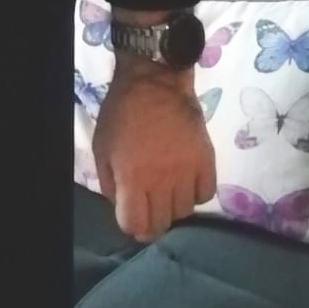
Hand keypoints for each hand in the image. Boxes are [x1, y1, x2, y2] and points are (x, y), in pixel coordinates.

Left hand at [93, 63, 216, 241]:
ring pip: (185, 211)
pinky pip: (206, 194)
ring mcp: (187, 172)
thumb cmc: (122, 113)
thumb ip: (109, 183)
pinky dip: (196, 193)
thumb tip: (122, 206)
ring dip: (174, 207)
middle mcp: (162, 181)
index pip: (135, 224)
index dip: (132, 225)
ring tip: (168, 192)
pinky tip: (187, 182)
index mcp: (132, 178)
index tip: (133, 218)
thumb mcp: (102, 148)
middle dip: (153, 222)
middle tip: (151, 210)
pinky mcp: (207, 160)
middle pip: (162, 223)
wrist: (155, 82)